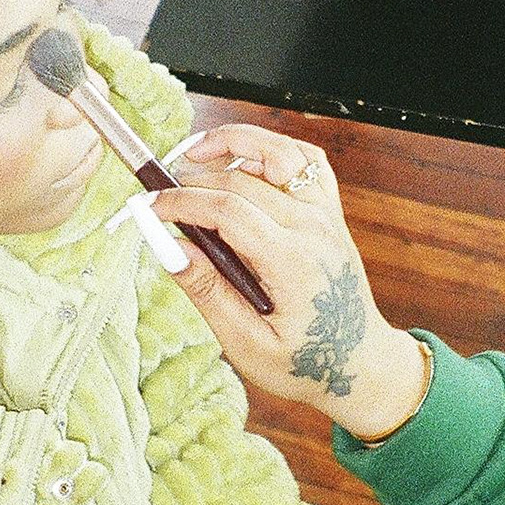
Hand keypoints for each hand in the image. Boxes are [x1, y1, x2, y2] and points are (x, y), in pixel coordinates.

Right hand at [155, 126, 429, 437]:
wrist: (359, 362)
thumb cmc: (303, 361)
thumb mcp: (247, 344)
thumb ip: (208, 293)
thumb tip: (170, 248)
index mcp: (293, 262)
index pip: (227, 209)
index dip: (180, 202)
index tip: (145, 209)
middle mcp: (313, 228)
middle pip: (243, 178)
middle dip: (192, 178)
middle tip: (158, 195)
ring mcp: (326, 214)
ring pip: (278, 152)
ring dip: (234, 143)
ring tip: (194, 155)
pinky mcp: (330, 210)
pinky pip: (306, 160)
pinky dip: (272, 147)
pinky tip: (243, 158)